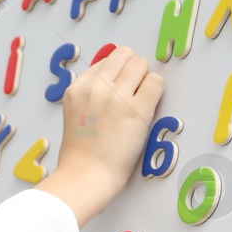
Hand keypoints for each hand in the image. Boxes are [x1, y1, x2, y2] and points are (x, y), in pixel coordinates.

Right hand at [37, 44, 164, 228]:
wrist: (85, 176)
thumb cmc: (81, 152)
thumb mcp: (74, 113)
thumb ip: (90, 93)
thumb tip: (113, 77)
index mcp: (77, 88)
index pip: (106, 59)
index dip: (116, 72)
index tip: (119, 88)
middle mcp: (95, 87)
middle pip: (125, 54)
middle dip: (132, 69)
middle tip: (132, 91)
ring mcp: (117, 97)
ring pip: (141, 63)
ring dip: (144, 78)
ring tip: (139, 100)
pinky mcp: (137, 110)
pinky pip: (156, 82)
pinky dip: (156, 91)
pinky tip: (147, 108)